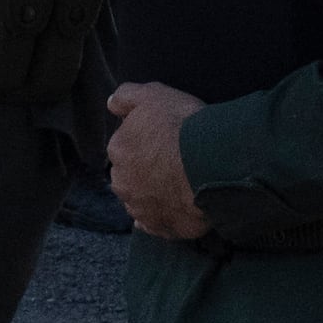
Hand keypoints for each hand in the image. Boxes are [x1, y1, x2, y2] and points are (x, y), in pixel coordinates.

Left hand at [105, 83, 208, 238]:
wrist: (211, 163)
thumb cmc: (183, 126)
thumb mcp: (153, 94)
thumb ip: (126, 96)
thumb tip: (111, 103)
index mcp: (118, 149)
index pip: (125, 145)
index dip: (146, 141)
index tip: (165, 139)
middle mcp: (122, 182)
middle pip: (130, 175)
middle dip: (145, 170)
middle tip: (173, 162)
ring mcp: (140, 208)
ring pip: (141, 200)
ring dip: (153, 194)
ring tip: (178, 184)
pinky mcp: (160, 227)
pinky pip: (156, 224)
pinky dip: (162, 217)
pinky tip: (174, 208)